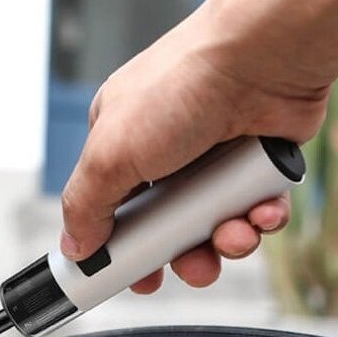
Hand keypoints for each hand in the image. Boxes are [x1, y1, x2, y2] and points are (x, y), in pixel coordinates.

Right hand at [60, 12, 327, 293]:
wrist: (263, 58)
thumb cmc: (182, 87)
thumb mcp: (111, 153)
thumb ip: (86, 205)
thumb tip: (74, 247)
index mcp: (122, 138)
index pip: (112, 205)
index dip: (123, 246)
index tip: (133, 278)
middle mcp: (168, 146)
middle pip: (169, 225)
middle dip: (183, 253)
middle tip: (193, 268)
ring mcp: (216, 153)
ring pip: (216, 222)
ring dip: (227, 239)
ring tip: (234, 235)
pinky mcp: (260, 159)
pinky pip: (258, 207)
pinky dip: (261, 216)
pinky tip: (262, 210)